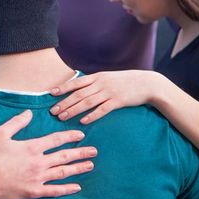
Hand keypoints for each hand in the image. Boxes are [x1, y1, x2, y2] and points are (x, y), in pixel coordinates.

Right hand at [0, 110, 95, 198]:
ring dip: (78, 168)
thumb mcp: (0, 133)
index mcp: (31, 147)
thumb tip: (29, 112)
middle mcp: (38, 162)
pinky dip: (67, 189)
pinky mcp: (34, 191)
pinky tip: (77, 187)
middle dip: (80, 153)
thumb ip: (17, 122)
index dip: (69, 136)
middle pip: (64, 156)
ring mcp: (37, 178)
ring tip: (90, 165)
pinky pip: (54, 191)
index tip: (80, 135)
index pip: (56, 139)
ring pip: (63, 172)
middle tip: (94, 151)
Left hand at [49, 70, 167, 123]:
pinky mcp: (118, 101)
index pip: (76, 82)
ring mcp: (109, 92)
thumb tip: (79, 87)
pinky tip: (83, 121)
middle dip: (64, 103)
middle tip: (53, 111)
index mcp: (97, 77)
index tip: (51, 93)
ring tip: (63, 117)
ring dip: (73, 110)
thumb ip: (94, 81)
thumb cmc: (125, 81)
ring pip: (87, 102)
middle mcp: (101, 83)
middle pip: (78, 94)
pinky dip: (92, 116)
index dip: (63, 88)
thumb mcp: (108, 77)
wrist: (146, 83)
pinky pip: (102, 110)